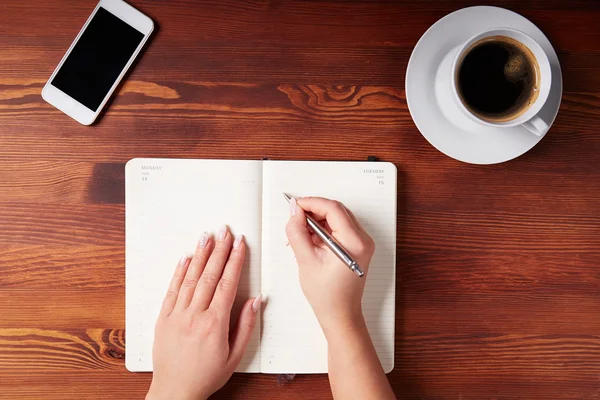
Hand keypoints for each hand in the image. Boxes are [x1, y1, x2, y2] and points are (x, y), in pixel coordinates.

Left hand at [146, 227, 261, 399]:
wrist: (175, 391)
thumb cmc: (206, 375)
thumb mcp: (235, 355)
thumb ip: (246, 325)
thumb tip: (255, 300)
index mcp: (215, 324)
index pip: (227, 283)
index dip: (235, 260)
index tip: (240, 244)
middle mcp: (194, 315)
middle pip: (209, 275)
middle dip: (219, 250)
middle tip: (225, 231)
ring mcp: (177, 315)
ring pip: (190, 278)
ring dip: (200, 254)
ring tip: (207, 236)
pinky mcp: (163, 318)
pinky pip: (172, 289)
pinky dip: (178, 271)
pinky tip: (185, 258)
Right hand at [285, 197, 374, 334]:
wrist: (339, 314)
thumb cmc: (327, 295)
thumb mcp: (306, 260)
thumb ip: (298, 232)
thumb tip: (294, 211)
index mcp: (354, 242)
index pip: (333, 209)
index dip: (311, 203)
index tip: (295, 206)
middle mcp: (363, 240)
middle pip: (336, 210)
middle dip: (313, 211)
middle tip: (294, 218)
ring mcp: (361, 243)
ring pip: (336, 218)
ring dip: (317, 220)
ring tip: (300, 234)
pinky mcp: (356, 246)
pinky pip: (338, 228)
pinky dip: (323, 229)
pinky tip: (310, 240)